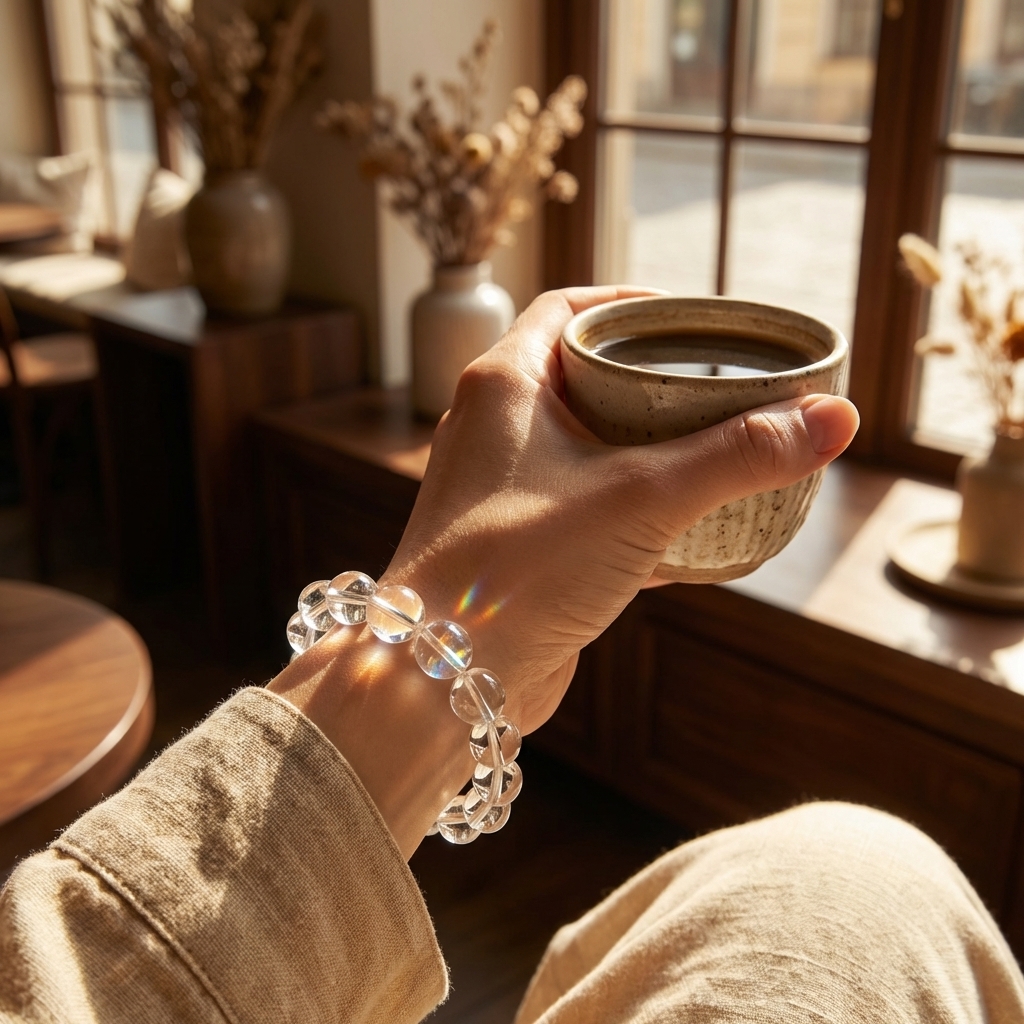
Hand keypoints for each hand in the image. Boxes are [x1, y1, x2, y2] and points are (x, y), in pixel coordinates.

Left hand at [270, 286, 857, 856]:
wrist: (447, 678)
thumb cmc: (521, 569)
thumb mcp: (644, 497)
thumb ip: (738, 456)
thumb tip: (835, 417)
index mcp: (505, 385)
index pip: (570, 309)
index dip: (632, 304)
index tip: (691, 318)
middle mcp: (493, 429)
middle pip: (581, 376)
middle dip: (650, 380)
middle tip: (717, 386)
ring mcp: (500, 490)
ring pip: (584, 448)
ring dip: (645, 449)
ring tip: (715, 453)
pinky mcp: (516, 546)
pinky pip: (582, 508)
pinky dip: (632, 509)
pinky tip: (689, 535)